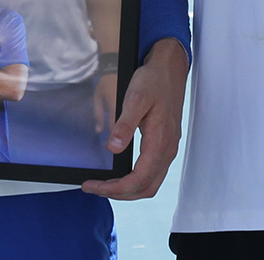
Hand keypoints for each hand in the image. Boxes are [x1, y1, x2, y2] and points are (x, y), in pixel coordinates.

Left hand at [82, 39, 187, 200]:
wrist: (169, 69)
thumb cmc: (153, 82)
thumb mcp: (135, 99)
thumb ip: (124, 125)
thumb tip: (113, 148)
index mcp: (160, 142)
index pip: (138, 180)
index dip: (115, 188)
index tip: (93, 186)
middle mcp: (167, 150)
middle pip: (145, 188)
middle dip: (118, 193)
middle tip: (94, 188)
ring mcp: (168, 148)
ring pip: (150, 183)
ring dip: (127, 190)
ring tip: (105, 185)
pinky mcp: (165, 144)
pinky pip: (153, 173)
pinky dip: (135, 181)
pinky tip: (121, 173)